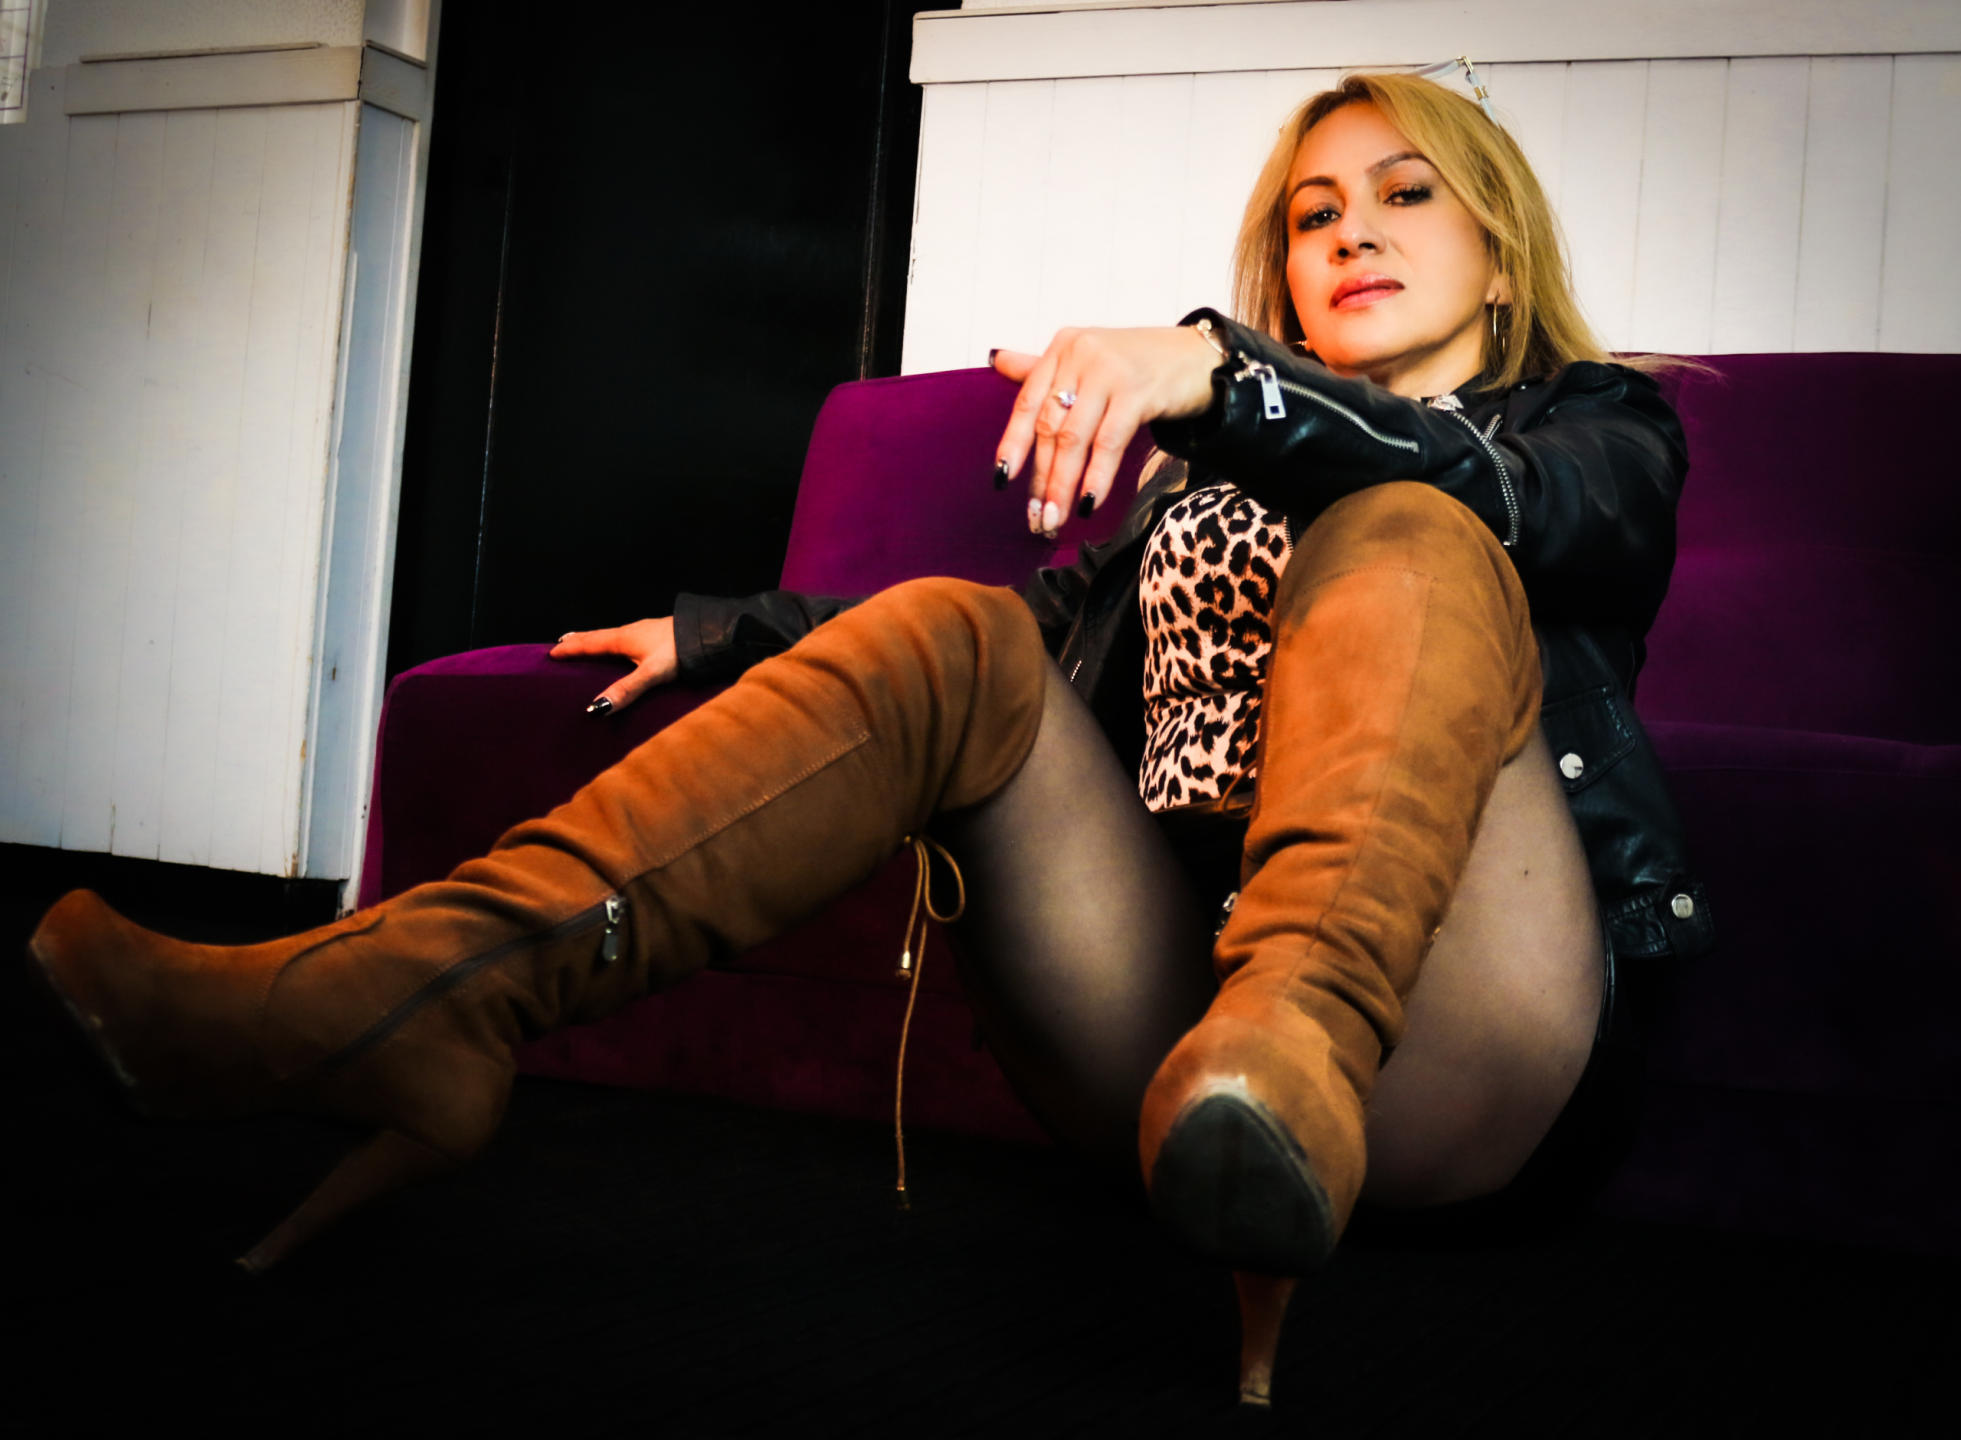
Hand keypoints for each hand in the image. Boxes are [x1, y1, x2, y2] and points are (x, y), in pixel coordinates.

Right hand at [549, 617, 677, 713]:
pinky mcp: (658, 635)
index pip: (589, 644)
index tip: (551, 653)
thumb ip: (626, 690)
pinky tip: (624, 646)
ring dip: (595, 640)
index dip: (570, 650)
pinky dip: (613, 642)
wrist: (710, 634)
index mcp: (624, 639)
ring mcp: (645, 631)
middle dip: (579, 641)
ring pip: (612, 635)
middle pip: (597, 636)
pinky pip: (626, 637)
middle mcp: (631, 631)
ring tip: (587, 643)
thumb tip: (596, 708)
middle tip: (562, 643)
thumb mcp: (652, 674)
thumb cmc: (682, 651)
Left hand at [992, 326, 1218, 536]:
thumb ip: (1043, 368)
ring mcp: (1109, 371)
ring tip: (1057, 518)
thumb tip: (997, 361)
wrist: (1200, 358)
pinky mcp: (1137, 391)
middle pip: (1050, 427)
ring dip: (1063, 485)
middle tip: (1037, 516)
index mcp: (1063, 347)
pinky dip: (1097, 476)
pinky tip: (1089, 502)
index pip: (1027, 401)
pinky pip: (1108, 442)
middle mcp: (1081, 354)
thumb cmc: (1140, 364)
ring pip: (1075, 439)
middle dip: (1042, 477)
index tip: (1002, 479)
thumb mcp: (1088, 360)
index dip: (1013, 443)